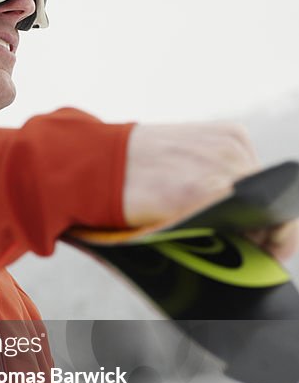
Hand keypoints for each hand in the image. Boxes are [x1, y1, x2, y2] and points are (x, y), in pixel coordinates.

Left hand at [123, 122, 298, 260]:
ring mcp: (228, 143)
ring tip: (226, 211)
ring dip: (251, 196)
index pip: (274, 219)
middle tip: (248, 239)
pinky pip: (247, 159)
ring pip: (260, 180)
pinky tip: (217, 183)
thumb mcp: (170, 231)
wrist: (103, 162)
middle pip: (269, 200)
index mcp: (208, 191)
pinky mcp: (229, 131)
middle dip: (262, 222)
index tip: (272, 252)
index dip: (278, 239)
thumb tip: (248, 240)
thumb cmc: (131, 203)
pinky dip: (238, 173)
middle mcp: (224, 162)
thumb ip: (214, 234)